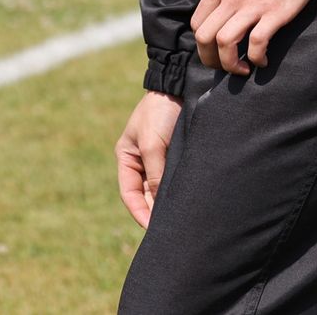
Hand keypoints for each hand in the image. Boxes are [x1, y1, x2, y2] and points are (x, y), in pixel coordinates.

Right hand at [115, 91, 181, 227]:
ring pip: (161, 188)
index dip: (140, 213)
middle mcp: (141, 162)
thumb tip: (159, 204)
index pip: (130, 194)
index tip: (153, 229)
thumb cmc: (159, 112)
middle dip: (156, 212)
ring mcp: (159, 159)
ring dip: (169, 202)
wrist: (180, 86)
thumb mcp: (152, 144)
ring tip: (181, 220)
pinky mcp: (176, 155)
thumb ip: (154, 174)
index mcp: (127, 158)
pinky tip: (189, 201)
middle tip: (171, 230)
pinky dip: (180, 190)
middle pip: (146, 195)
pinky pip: (175, 178)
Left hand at [190, 0, 316, 75]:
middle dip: (211, 60)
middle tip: (226, 67)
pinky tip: (264, 61)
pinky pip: (257, 44)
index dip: (203, 44)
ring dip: (231, 65)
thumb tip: (225, 11)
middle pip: (204, 38)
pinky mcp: (275, 13)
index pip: (197, 23)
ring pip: (225, 44)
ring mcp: (252, 5)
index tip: (216, 51)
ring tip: (243, 69)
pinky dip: (257, 59)